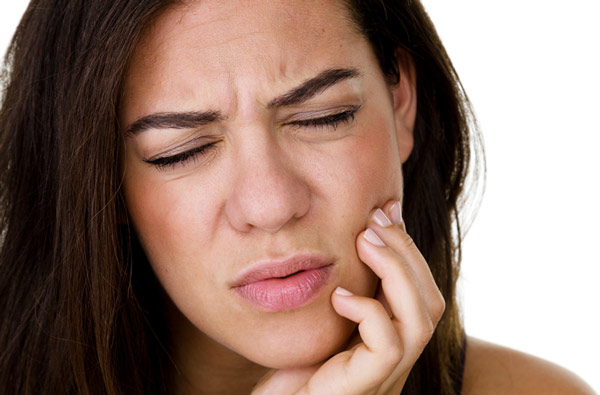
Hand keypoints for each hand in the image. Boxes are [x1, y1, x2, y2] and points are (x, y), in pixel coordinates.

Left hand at [252, 200, 444, 394]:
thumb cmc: (290, 367)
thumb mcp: (322, 319)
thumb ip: (342, 290)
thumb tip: (355, 237)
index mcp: (391, 343)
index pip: (424, 294)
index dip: (409, 250)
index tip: (386, 211)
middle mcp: (395, 362)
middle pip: (432, 303)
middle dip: (407, 251)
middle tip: (375, 219)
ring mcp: (383, 378)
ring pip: (420, 321)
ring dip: (396, 271)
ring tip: (364, 240)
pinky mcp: (362, 387)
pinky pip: (387, 346)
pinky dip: (369, 311)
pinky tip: (339, 296)